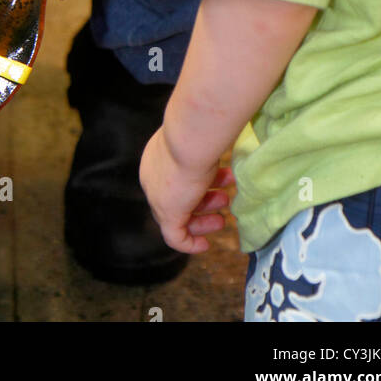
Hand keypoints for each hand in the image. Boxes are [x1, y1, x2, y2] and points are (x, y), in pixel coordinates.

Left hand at [139, 127, 233, 254]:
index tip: (215, 187)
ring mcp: (158, 196)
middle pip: (177, 197)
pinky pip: (175, 237)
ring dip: (205, 215)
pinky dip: (189, 244)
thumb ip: (203, 148)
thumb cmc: (197, 135)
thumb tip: (217, 140)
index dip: (196, 184)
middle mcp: (153, 178)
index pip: (173, 180)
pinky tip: (204, 245)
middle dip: (203, 200)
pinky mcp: (167, 214)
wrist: (189, 139)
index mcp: (156, 159)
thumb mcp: (199, 142)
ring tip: (227, 207)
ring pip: (179, 215)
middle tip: (224, 201)